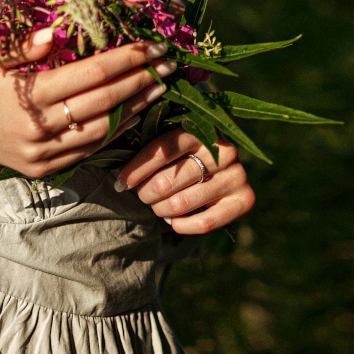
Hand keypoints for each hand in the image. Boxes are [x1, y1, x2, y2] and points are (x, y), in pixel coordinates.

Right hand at [0, 34, 170, 178]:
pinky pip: (90, 149)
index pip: (90, 74)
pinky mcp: (45, 168)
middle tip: (168, 64)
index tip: (152, 46)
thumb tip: (54, 31)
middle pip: (103, 102)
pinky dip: (115, 131)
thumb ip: (21, 43)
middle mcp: (38, 127)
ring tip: (158, 88)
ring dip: (135, 108)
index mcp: (27, 94)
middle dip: (141, 81)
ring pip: (102, 130)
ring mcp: (43, 152)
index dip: (125, 59)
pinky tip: (133, 113)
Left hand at [114, 129, 254, 234]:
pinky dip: (181, 226)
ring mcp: (238, 175)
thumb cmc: (182, 155)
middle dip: (146, 194)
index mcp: (202, 128)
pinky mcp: (246, 199)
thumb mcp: (167, 141)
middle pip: (167, 181)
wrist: (218, 170)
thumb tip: (106, 149)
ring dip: (160, 210)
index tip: (121, 184)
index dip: (137, 169)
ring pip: (181, 204)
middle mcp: (224, 149)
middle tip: (144, 195)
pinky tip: (174, 221)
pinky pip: (204, 223)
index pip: (162, 149)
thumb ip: (146, 141)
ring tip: (158, 206)